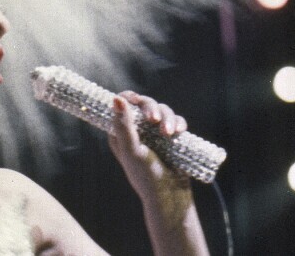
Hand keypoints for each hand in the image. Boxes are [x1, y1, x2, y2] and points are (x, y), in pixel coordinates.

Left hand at [108, 91, 191, 205]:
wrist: (170, 197)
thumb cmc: (146, 176)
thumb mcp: (132, 151)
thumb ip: (124, 126)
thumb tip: (115, 99)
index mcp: (120, 132)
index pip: (121, 105)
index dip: (127, 98)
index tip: (135, 100)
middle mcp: (136, 130)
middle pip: (143, 104)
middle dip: (150, 108)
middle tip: (154, 120)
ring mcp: (154, 133)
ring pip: (162, 110)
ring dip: (167, 117)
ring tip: (169, 133)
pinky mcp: (171, 137)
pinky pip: (176, 121)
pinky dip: (178, 122)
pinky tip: (179, 131)